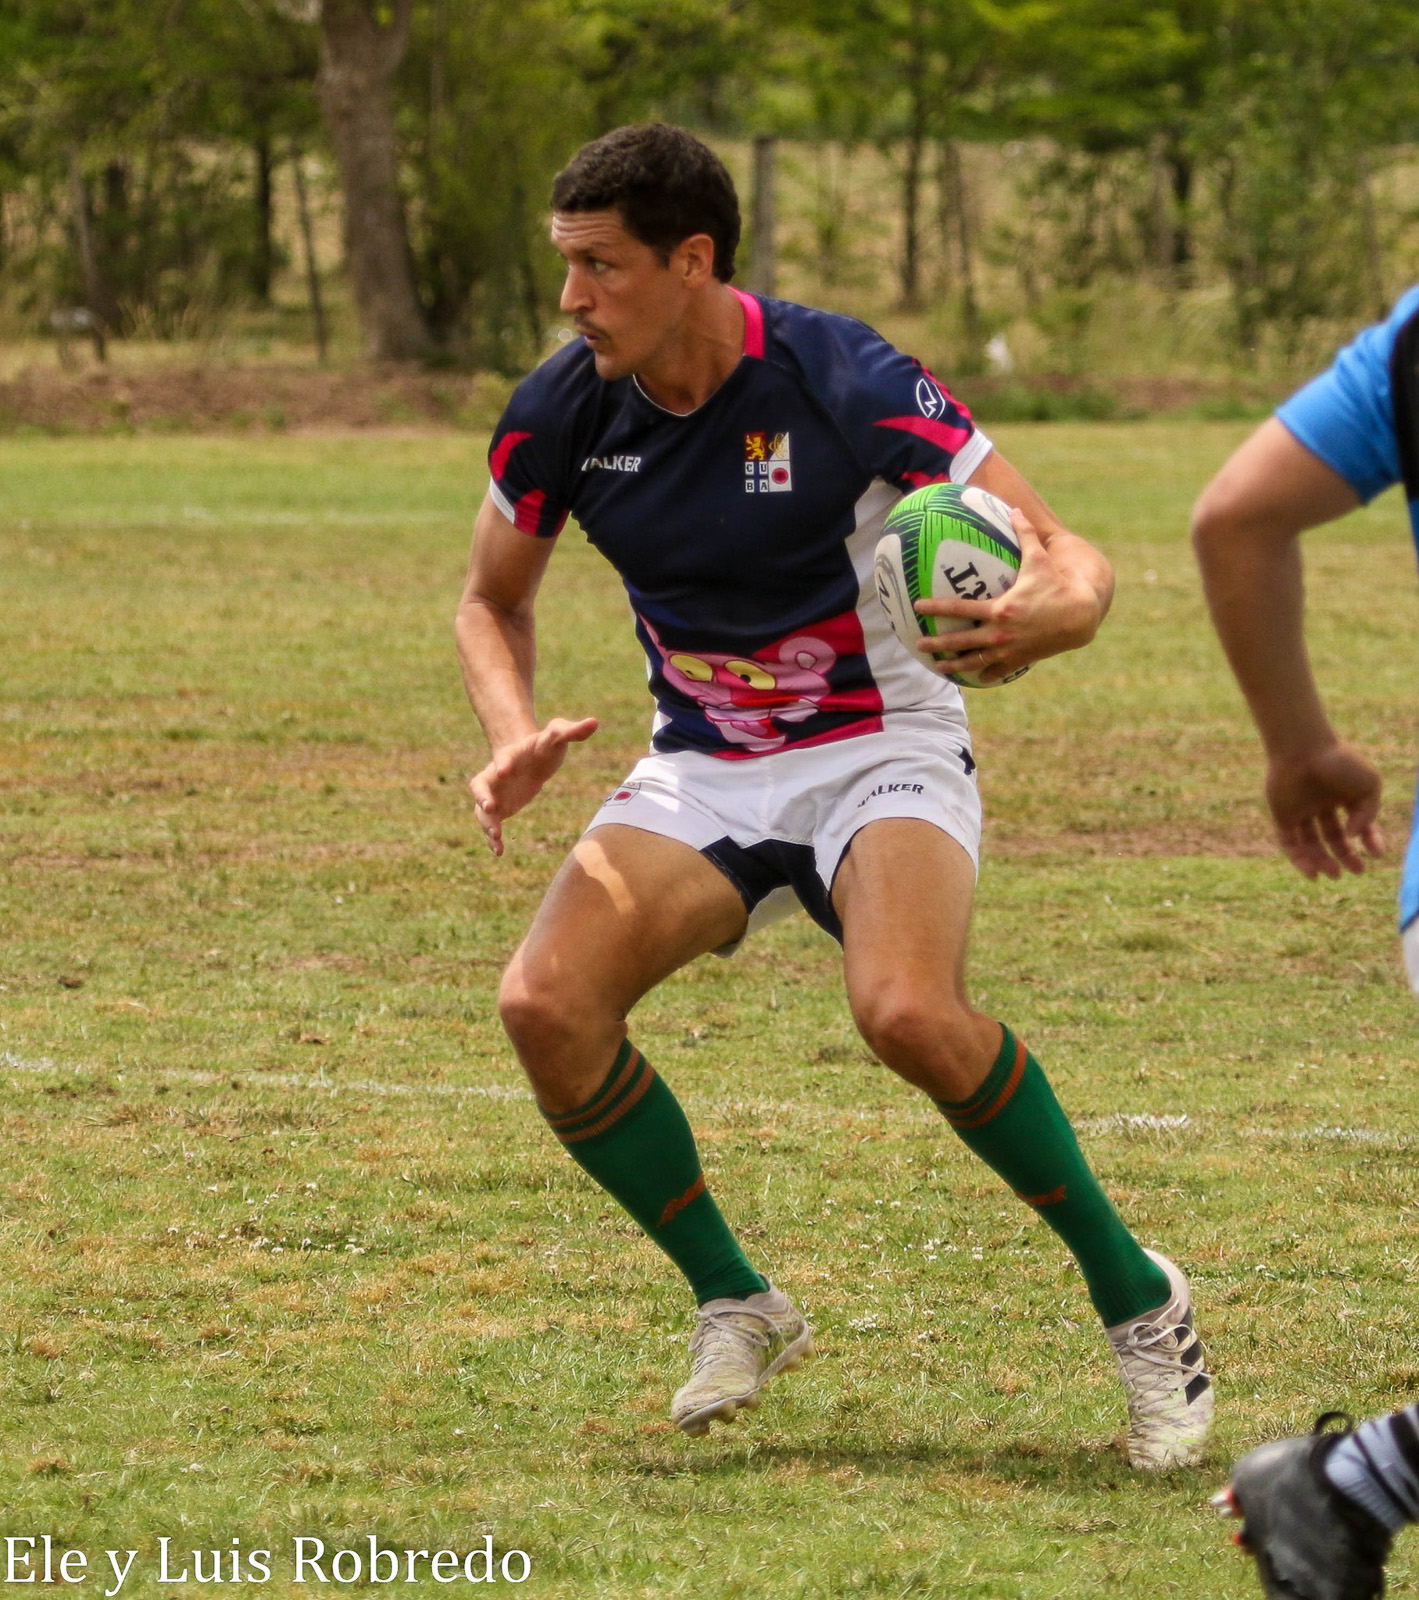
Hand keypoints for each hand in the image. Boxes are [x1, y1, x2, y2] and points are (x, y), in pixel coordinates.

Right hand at [468, 716, 597, 855]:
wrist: (531, 757)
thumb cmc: (544, 745)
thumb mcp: (558, 735)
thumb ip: (572, 730)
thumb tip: (595, 722)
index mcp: (510, 756)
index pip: (503, 757)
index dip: (502, 762)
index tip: (504, 769)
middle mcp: (495, 775)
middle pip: (480, 785)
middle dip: (482, 796)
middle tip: (489, 807)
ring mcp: (493, 793)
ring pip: (482, 810)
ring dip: (487, 823)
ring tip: (497, 837)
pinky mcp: (498, 809)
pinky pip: (491, 824)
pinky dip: (492, 838)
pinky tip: (500, 852)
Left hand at [914, 509, 1104, 683]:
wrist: (1079, 616)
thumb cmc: (1057, 585)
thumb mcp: (1039, 559)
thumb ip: (1024, 534)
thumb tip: (1015, 509)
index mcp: (1000, 609)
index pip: (959, 608)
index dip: (936, 607)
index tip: (917, 605)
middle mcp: (999, 633)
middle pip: (960, 641)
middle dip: (936, 643)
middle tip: (918, 644)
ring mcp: (1008, 649)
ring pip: (974, 661)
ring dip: (954, 664)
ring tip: (939, 666)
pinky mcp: (1019, 659)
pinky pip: (997, 670)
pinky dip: (984, 674)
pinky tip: (975, 677)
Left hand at [1265, 741, 1383, 878]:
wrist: (1302, 750)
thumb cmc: (1339, 763)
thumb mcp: (1368, 787)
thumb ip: (1367, 814)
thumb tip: (1353, 838)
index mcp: (1343, 796)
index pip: (1357, 824)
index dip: (1369, 840)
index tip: (1376, 853)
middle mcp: (1321, 805)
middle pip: (1334, 838)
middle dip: (1346, 856)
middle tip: (1358, 871)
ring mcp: (1301, 811)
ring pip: (1311, 844)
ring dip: (1322, 862)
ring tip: (1334, 874)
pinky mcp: (1282, 816)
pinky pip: (1290, 843)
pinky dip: (1299, 860)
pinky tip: (1312, 872)